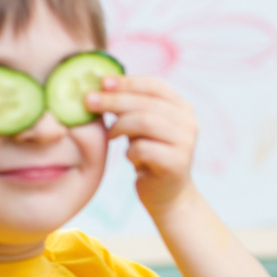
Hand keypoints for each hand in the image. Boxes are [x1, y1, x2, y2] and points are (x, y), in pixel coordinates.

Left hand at [86, 76, 197, 215]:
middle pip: (146, 103)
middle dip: (114, 100)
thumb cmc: (150, 154)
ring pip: (144, 122)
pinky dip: (130, 152)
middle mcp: (188, 122)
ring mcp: (185, 142)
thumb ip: (132, 106)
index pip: (154, 86)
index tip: (102, 82)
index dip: (127, 82)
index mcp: (182, 108)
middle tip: (88, 101)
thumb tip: (101, 84)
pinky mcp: (177, 163)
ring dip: (119, 126)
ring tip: (110, 135)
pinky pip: (143, 148)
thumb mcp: (143, 126)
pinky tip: (130, 157)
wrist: (168, 194)